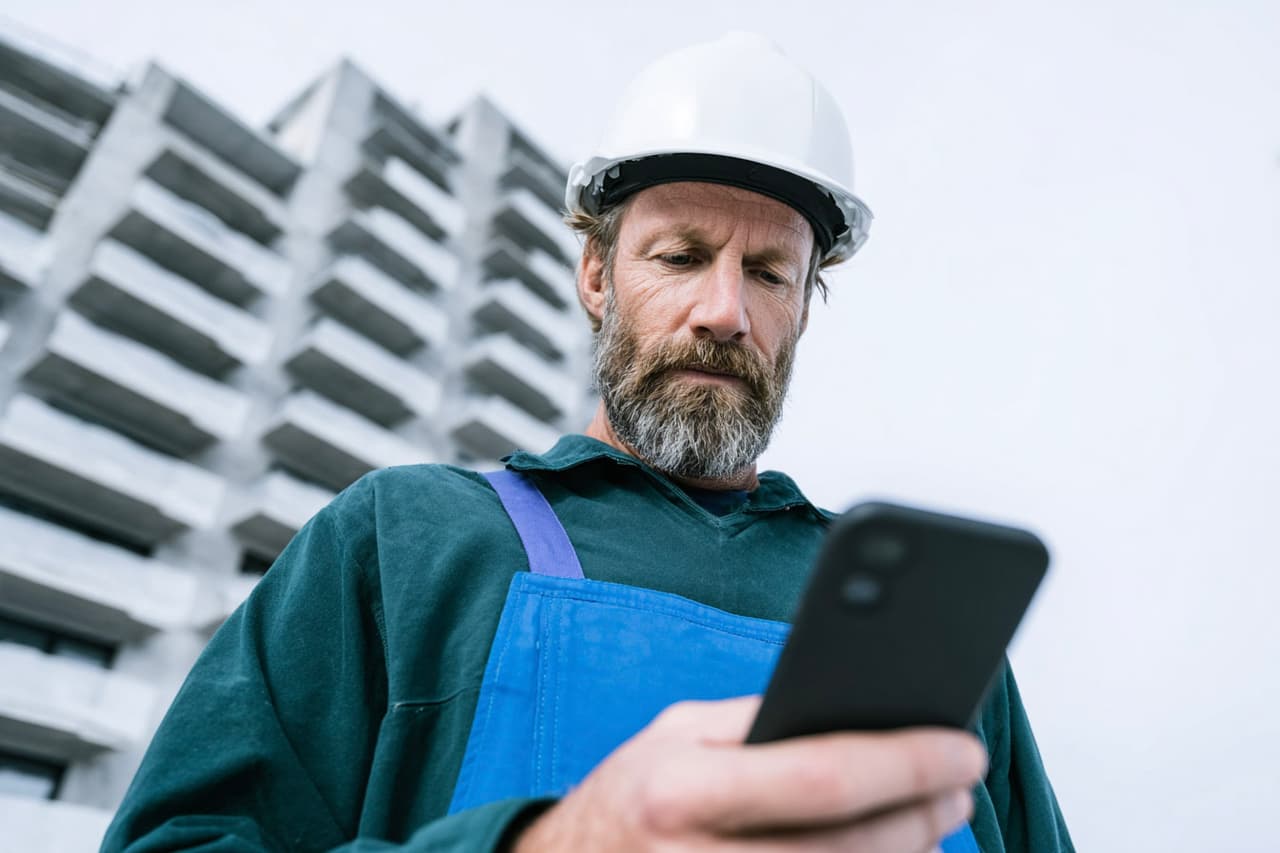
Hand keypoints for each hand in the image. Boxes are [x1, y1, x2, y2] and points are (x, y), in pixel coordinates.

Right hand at [512, 696, 984, 851]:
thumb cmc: (630, 797)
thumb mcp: (675, 735)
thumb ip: (756, 721)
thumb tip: (856, 709)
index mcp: (679, 792)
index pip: (821, 777)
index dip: (906, 763)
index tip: (961, 747)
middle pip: (852, 849)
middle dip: (925, 814)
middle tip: (963, 784)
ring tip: (934, 817)